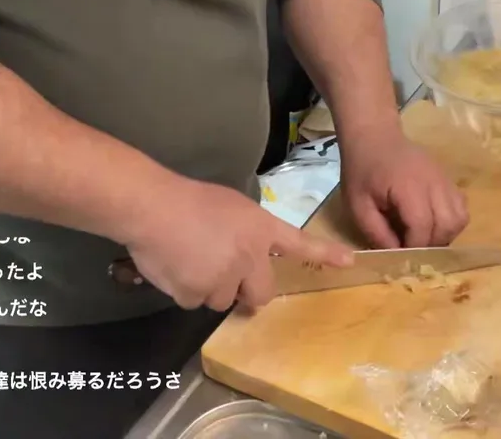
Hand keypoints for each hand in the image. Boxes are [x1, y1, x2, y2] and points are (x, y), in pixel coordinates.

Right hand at [123, 172, 352, 311]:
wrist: (152, 207)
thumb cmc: (187, 199)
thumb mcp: (230, 205)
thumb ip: (245, 231)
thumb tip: (239, 253)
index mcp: (259, 229)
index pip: (298, 243)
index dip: (324, 254)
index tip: (348, 262)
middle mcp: (249, 257)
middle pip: (260, 294)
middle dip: (246, 294)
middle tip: (228, 279)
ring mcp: (224, 278)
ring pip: (222, 299)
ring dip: (210, 288)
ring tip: (189, 259)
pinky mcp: (197, 293)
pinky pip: (194, 301)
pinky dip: (185, 290)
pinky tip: (174, 266)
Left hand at [341, 127, 468, 247]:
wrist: (375, 136)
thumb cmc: (362, 170)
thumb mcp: (357, 205)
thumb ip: (376, 232)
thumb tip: (397, 256)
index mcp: (408, 188)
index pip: (423, 227)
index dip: (414, 247)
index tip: (401, 256)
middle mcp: (433, 183)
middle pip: (447, 225)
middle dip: (431, 244)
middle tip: (412, 247)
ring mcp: (445, 180)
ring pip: (460, 218)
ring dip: (445, 234)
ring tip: (424, 236)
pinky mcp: (448, 179)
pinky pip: (461, 207)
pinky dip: (451, 221)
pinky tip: (432, 222)